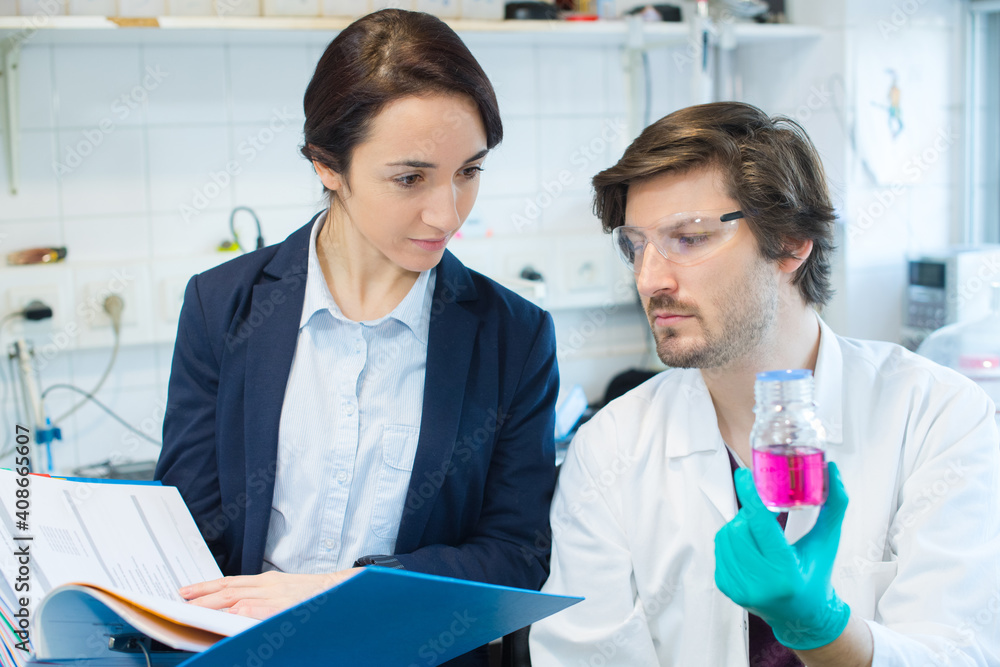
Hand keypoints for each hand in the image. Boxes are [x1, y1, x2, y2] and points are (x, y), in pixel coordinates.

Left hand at [179, 568, 360, 619]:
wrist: (341, 591)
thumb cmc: (312, 596)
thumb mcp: (283, 594)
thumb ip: (260, 601)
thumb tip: (235, 610)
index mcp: (267, 582)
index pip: (230, 582)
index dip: (207, 587)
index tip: (188, 592)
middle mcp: (268, 585)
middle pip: (228, 588)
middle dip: (202, 594)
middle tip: (181, 599)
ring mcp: (276, 595)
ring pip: (238, 596)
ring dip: (214, 602)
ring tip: (194, 607)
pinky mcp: (285, 605)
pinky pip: (260, 608)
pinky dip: (243, 610)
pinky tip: (230, 613)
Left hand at [714, 462, 850, 649]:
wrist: (801, 615)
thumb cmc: (817, 574)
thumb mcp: (828, 541)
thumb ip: (834, 506)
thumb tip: (832, 469)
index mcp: (785, 573)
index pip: (761, 526)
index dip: (751, 497)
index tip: (745, 476)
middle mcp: (760, 584)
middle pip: (741, 528)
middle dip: (750, 514)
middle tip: (763, 513)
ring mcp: (740, 588)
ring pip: (726, 536)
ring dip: (739, 525)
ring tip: (758, 531)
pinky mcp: (727, 588)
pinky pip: (720, 549)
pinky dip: (732, 540)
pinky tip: (749, 545)